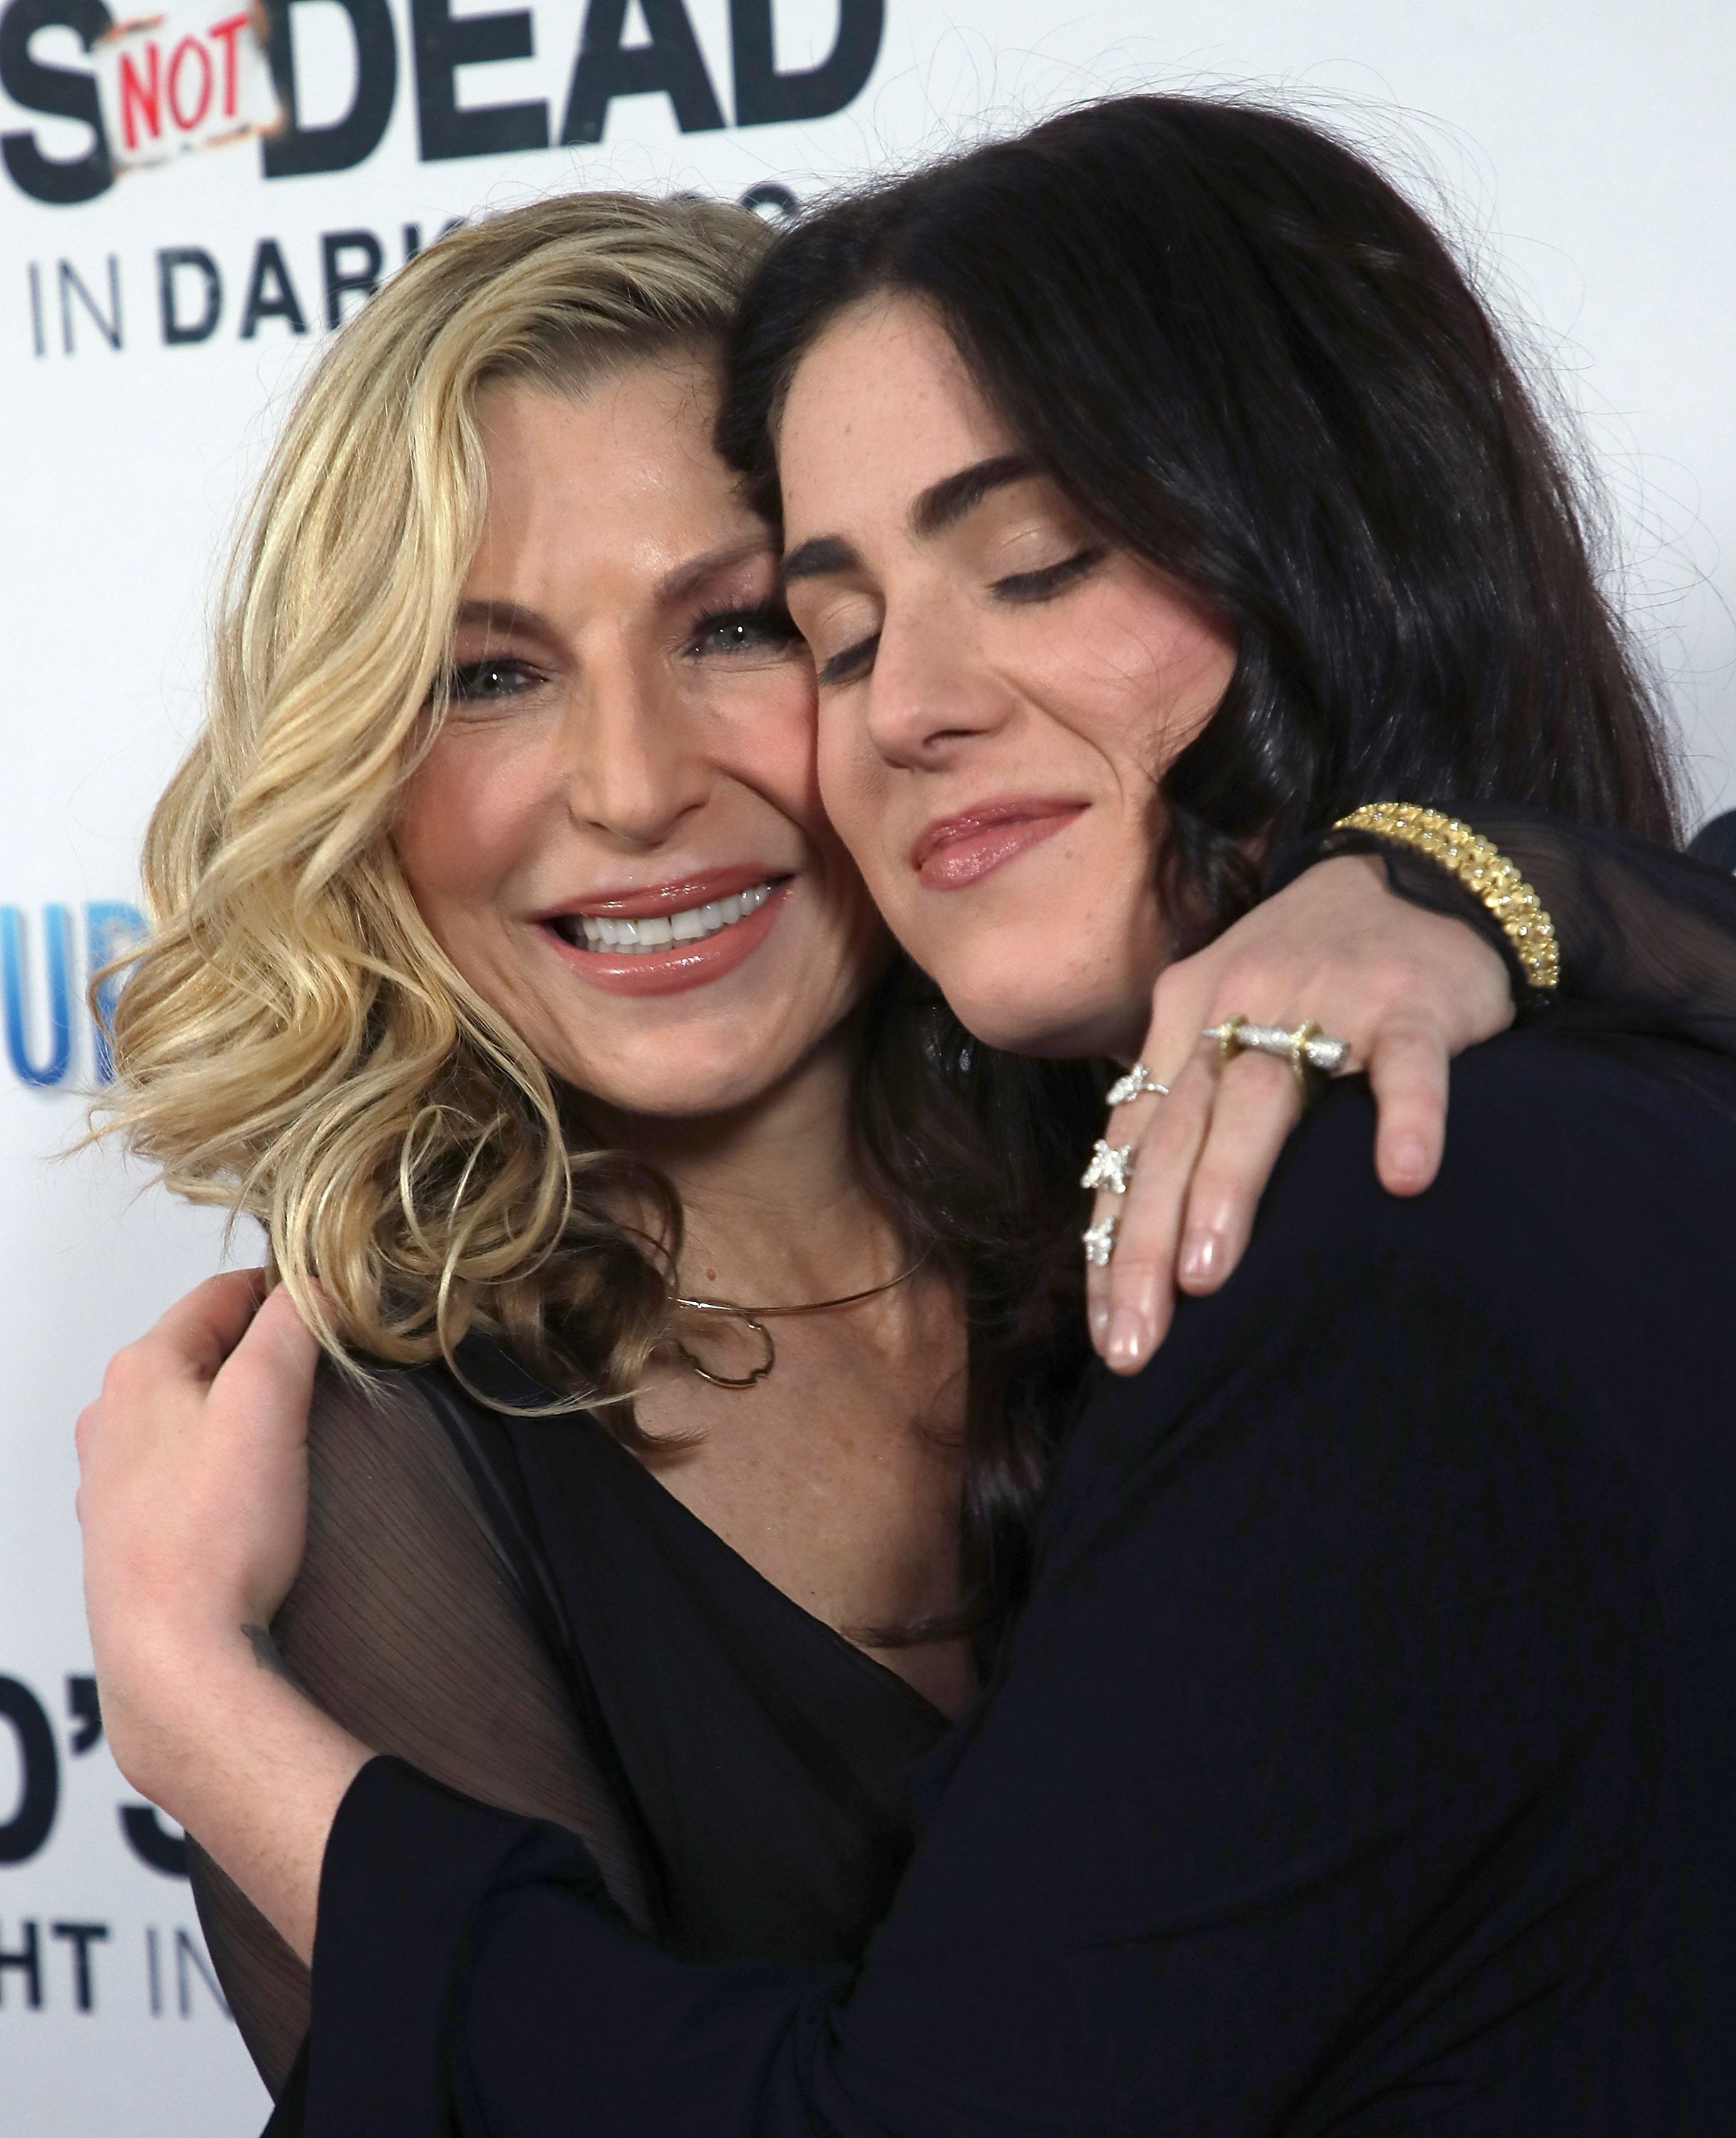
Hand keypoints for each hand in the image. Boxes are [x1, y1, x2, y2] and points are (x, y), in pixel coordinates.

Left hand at [76, 1271, 319, 1799]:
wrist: (176, 1655)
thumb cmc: (215, 1536)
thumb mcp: (268, 1401)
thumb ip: (292, 1327)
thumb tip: (315, 1287)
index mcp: (139, 1371)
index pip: (222, 1293)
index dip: (287, 1293)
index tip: (335, 1311)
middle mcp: (113, 1417)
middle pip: (206, 1352)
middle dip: (267, 1357)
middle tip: (326, 1381)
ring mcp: (116, 1476)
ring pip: (193, 1412)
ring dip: (244, 1414)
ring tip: (295, 1443)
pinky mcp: (130, 1528)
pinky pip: (185, 1469)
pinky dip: (223, 1467)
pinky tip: (253, 1498)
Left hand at [1087, 855, 1512, 1370]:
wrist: (1410, 874)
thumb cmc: (1305, 978)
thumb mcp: (1222, 1024)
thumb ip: (1186, 1110)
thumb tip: (1139, 1233)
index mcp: (1182, 1022)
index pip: (1131, 1143)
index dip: (1111, 1237)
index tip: (1105, 1331)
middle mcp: (1237, 1008)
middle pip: (1177, 1134)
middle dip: (1145, 1241)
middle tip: (1137, 1338)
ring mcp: (1325, 1001)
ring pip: (1263, 1098)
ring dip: (1230, 1187)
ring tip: (1208, 1278)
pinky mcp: (1412, 1002)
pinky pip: (1406, 1066)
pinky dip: (1404, 1118)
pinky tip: (1402, 1181)